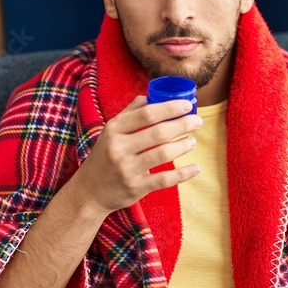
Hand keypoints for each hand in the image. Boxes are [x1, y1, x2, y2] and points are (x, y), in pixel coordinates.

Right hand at [75, 95, 202, 214]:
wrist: (89, 192)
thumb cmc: (104, 157)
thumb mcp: (110, 132)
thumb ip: (130, 113)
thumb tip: (152, 96)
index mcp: (114, 130)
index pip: (146, 114)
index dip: (170, 108)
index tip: (188, 105)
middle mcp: (119, 148)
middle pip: (158, 133)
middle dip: (182, 125)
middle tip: (197, 121)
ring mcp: (128, 169)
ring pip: (163, 154)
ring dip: (183, 146)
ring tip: (192, 141)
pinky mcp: (136, 187)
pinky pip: (165, 179)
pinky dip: (183, 173)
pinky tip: (196, 167)